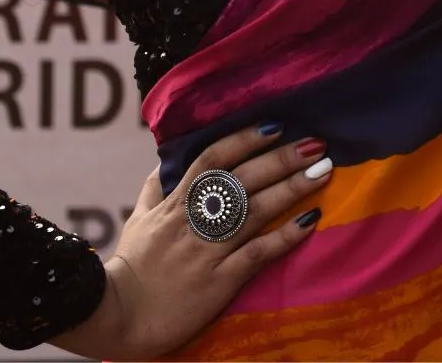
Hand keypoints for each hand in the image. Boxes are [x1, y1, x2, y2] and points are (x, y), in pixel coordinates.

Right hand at [50, 123, 331, 359]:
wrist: (118, 315)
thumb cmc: (132, 266)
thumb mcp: (139, 219)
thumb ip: (155, 187)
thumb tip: (165, 160)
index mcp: (176, 202)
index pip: (213, 158)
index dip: (244, 139)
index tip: (274, 126)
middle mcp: (194, 219)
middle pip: (243, 179)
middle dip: (281, 158)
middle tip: (315, 144)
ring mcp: (208, 249)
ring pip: (255, 210)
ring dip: (292, 188)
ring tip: (322, 172)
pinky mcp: (219, 280)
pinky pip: (258, 253)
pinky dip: (285, 236)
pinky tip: (311, 221)